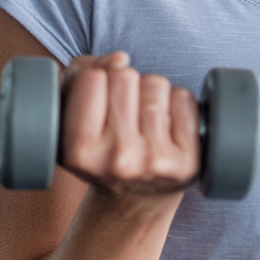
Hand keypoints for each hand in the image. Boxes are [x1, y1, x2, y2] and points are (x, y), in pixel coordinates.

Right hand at [59, 52, 199, 197]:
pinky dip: (176, 103)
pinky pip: (183, 98)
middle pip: (125, 76)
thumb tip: (120, 59)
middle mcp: (118, 159)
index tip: (97, 99)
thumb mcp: (72, 115)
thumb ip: (81, 73)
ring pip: (156, 83)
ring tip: (142, 121)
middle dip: (124, 84)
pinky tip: (165, 126)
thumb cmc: (100, 146)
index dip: (95, 79)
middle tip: (122, 113)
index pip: (92, 78)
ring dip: (150, 93)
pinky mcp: (186, 161)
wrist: (134, 199)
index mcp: (80, 152)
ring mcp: (155, 161)